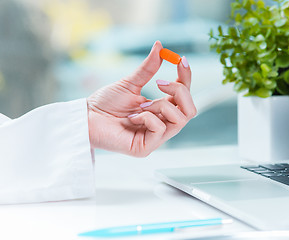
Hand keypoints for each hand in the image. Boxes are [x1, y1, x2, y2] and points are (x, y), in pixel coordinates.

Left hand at [87, 41, 196, 156]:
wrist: (86, 117)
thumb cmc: (105, 103)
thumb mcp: (131, 83)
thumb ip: (148, 68)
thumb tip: (160, 46)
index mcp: (161, 111)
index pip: (184, 97)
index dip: (186, 78)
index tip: (181, 59)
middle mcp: (162, 125)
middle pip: (191, 110)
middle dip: (179, 91)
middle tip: (159, 82)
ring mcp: (155, 138)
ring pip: (180, 120)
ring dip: (161, 105)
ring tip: (141, 104)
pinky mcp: (145, 148)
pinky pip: (160, 129)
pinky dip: (147, 118)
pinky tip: (132, 118)